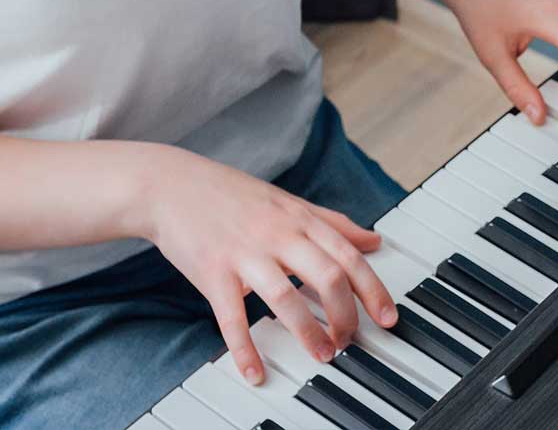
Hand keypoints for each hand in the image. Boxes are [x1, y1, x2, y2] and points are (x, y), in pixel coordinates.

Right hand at [140, 155, 395, 385]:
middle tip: (350, 341)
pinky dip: (244, 348)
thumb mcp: (288, 202)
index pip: (348, 256)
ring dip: (308, 332)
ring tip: (322, 354)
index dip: (372, 290)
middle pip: (326, 276)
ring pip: (285, 297)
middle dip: (345, 314)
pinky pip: (231, 316)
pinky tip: (255, 371)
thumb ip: (332, 223)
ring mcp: (244, 254)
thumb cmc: (230, 195)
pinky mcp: (212, 272)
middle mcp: (276, 235)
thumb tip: (373, 240)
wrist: (169, 185)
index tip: (387, 318)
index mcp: (299, 219)